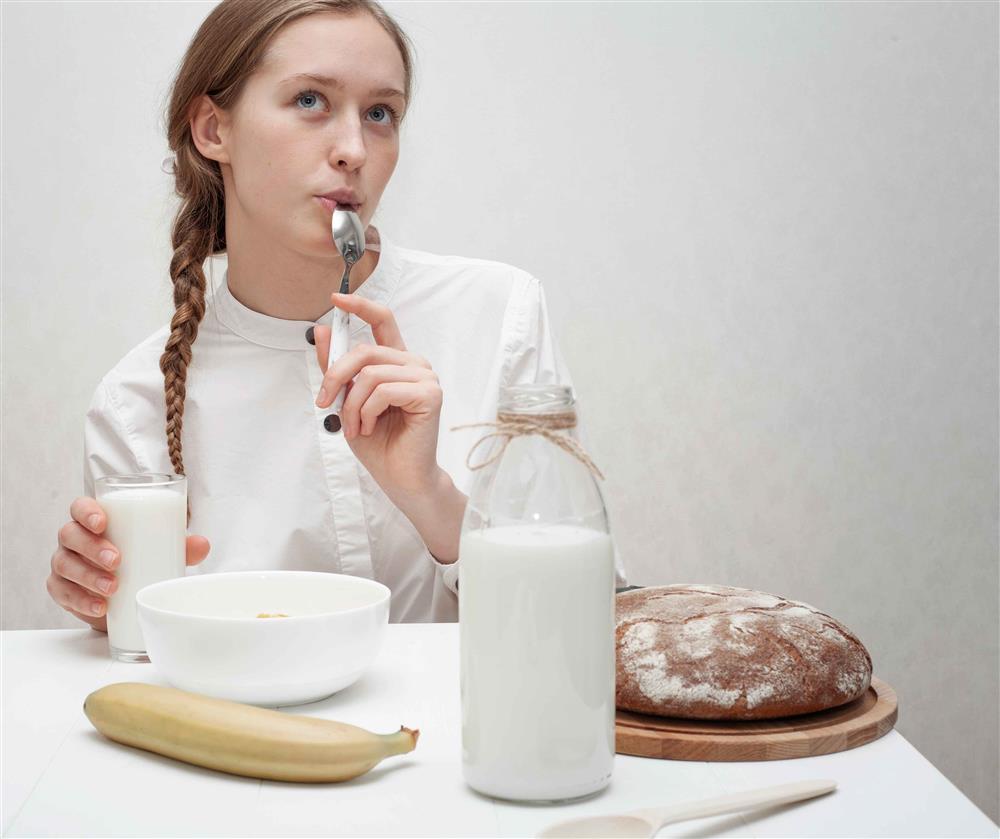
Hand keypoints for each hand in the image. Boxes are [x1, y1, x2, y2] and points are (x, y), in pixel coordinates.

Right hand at [46, 496, 210, 631]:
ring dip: (88, 576)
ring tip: (113, 587)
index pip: (80, 507)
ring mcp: (65, 563)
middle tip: (117, 560)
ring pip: (65, 564)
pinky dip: (80, 600)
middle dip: (92, 547)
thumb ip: (182, 546)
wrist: (127, 595)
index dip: (86, 512)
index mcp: (95, 521)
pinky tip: (100, 606)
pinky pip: (62, 593)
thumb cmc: (142, 559)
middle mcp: (74, 539)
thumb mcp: (162, 549)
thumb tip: (203, 545)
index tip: (103, 523)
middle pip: (70, 535)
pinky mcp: (62, 589)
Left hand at [313, 293, 443, 501]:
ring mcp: (425, 377)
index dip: (360, 306)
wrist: (400, 478)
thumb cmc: (379, 442)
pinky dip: (367, 411)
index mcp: (397, 362)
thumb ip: (336, 368)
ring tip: (354, 426)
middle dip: (336, 375)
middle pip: (365, 349)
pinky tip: (370, 427)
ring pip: (371, 373)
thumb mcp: (347, 401)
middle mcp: (414, 364)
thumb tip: (321, 332)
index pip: (383, 320)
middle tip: (324, 402)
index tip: (336, 299)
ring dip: (351, 404)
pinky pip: (383, 390)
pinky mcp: (429, 394)